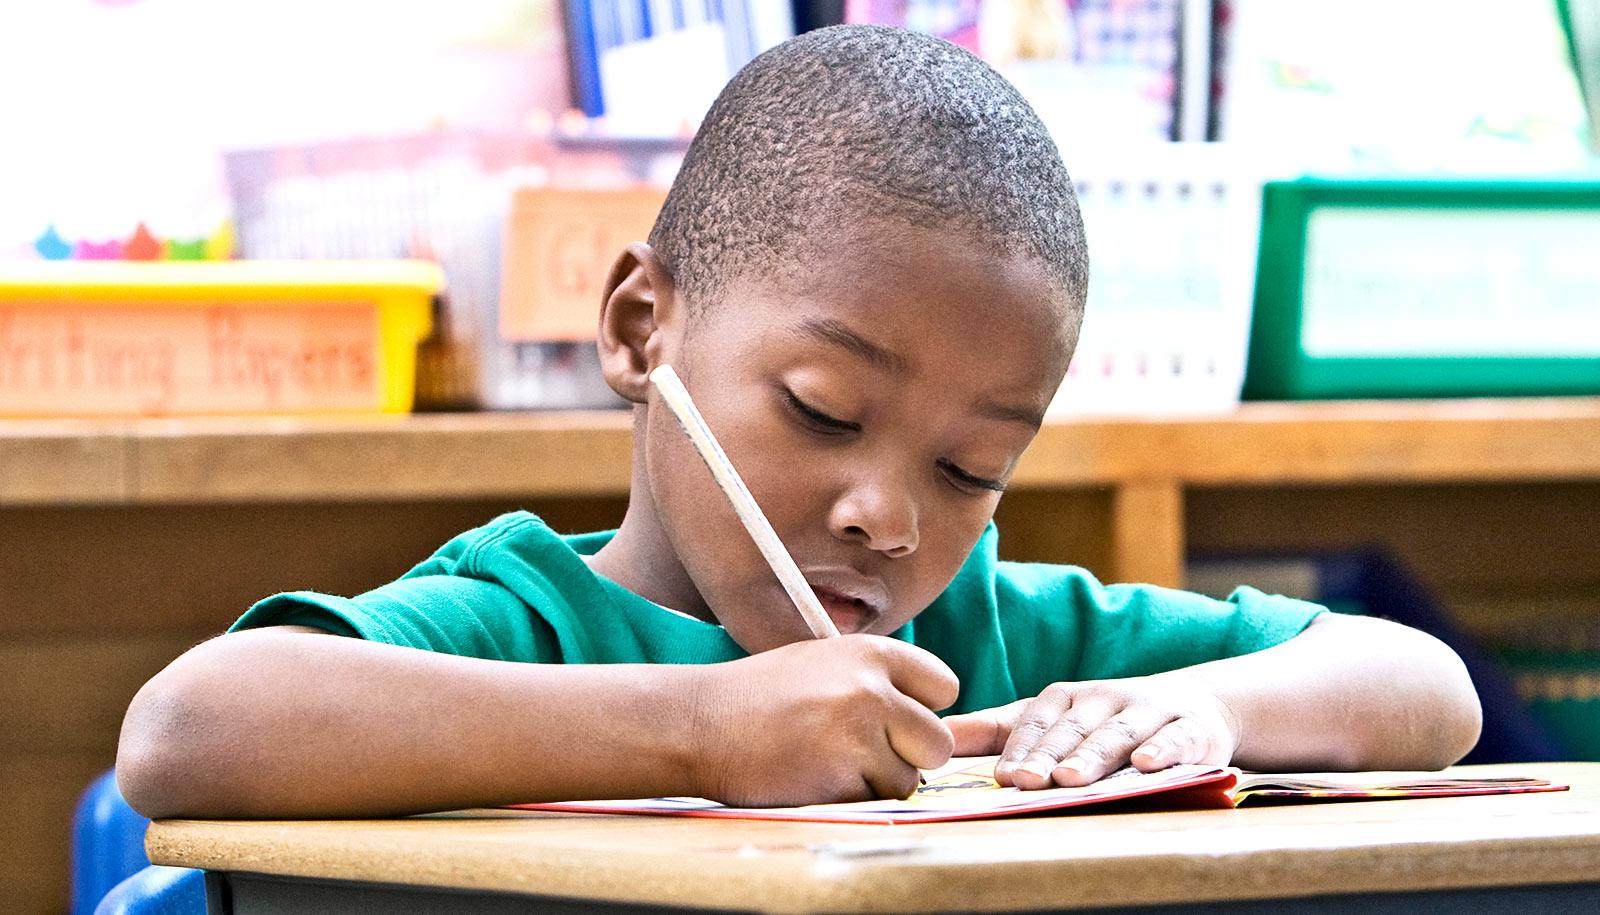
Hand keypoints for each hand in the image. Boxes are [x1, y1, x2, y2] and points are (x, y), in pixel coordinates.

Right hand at [689, 635, 957, 806]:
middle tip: (868, 753)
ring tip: (828, 762)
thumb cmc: (759, 697)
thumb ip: (876, 681)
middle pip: (938, 742)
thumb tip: (928, 718)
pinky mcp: (841, 776)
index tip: (898, 720)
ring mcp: (858, 733)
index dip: (923, 710)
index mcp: (870, 653)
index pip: (945, 686)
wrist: (699, 723)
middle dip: (911, 757)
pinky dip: (851, 798)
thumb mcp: (822, 663)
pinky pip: (873, 801)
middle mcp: (871, 688)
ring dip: (877, 782)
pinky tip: (813, 776)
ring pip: (908, 779)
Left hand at [944, 674, 1239, 788]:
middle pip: (1072, 729)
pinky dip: (1162, 751)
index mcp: (1068, 698)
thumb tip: (941, 736)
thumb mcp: (1056, 718)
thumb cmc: (1108, 719)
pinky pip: (1176, 740)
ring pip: (1117, 735)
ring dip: (1093, 755)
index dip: (1019, 747)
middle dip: (1048, 755)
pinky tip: (1145, 766)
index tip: (1001, 776)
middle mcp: (1105, 700)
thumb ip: (1000, 729)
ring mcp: (1148, 713)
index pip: (1036, 721)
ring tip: (1071, 778)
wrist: (1198, 704)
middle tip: (1026, 781)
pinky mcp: (1191, 730)